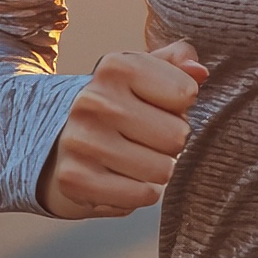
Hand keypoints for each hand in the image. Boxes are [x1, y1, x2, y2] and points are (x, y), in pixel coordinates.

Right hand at [38, 40, 206, 218]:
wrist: (58, 143)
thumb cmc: (118, 105)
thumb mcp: (144, 74)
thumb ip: (177, 62)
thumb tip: (199, 71)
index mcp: (115, 66)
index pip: (186, 94)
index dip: (179, 106)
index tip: (156, 106)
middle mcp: (93, 100)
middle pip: (178, 135)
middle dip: (171, 141)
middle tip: (146, 138)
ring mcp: (81, 140)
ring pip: (163, 169)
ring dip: (157, 169)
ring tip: (134, 157)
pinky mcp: (75, 180)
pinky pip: (144, 195)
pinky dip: (142, 192)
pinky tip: (122, 177)